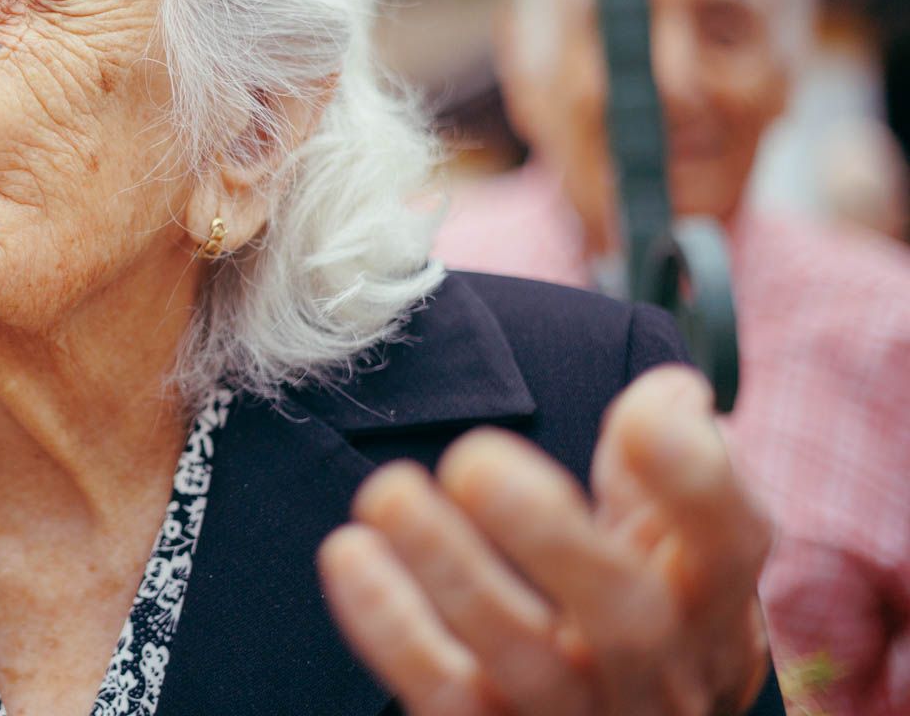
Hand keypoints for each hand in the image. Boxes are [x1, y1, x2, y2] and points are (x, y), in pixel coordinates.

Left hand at [317, 365, 770, 714]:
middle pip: (626, 617)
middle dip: (550, 536)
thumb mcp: (677, 563)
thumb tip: (667, 396)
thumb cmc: (645, 629)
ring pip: (526, 662)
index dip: (697, 482)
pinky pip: (450, 697)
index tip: (646, 414)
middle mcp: (658, 673)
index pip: (732, 545)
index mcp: (708, 604)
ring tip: (388, 493)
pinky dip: (394, 628)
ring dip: (453, 573)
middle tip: (472, 458)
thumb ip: (663, 480)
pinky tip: (351, 554)